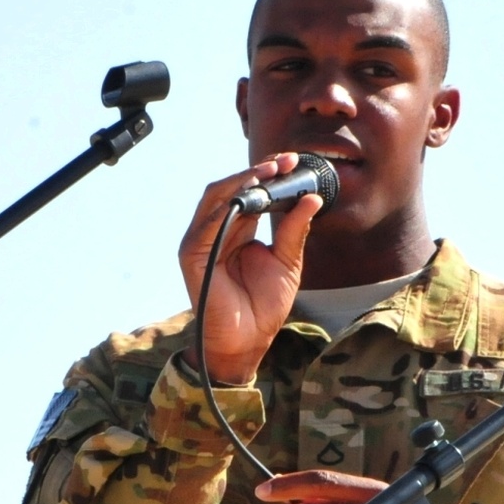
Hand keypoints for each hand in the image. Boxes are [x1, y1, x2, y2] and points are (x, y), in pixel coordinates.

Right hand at [178, 155, 322, 383]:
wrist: (248, 341)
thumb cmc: (263, 306)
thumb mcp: (287, 261)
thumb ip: (294, 230)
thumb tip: (312, 198)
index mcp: (238, 231)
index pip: (250, 194)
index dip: (270, 176)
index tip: (294, 163)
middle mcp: (217, 231)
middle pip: (233, 189)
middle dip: (259, 172)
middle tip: (286, 162)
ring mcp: (201, 241)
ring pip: (217, 197)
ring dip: (244, 180)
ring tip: (270, 172)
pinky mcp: (192, 253)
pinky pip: (207, 220)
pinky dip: (228, 203)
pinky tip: (250, 193)